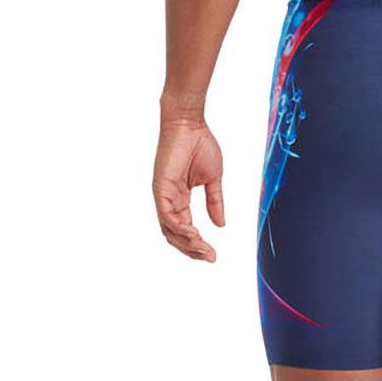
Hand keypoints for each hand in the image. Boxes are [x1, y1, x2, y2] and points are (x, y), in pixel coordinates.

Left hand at [152, 119, 224, 260]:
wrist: (190, 124)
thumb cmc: (200, 144)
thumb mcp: (213, 179)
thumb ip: (215, 202)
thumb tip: (221, 225)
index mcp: (179, 198)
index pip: (185, 228)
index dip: (198, 244)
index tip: (213, 254)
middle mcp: (169, 200)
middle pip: (175, 235)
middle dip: (192, 250)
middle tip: (210, 257)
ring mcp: (163, 195)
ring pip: (170, 230)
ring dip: (187, 243)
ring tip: (204, 250)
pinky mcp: (160, 188)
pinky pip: (167, 216)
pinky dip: (180, 229)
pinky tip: (194, 235)